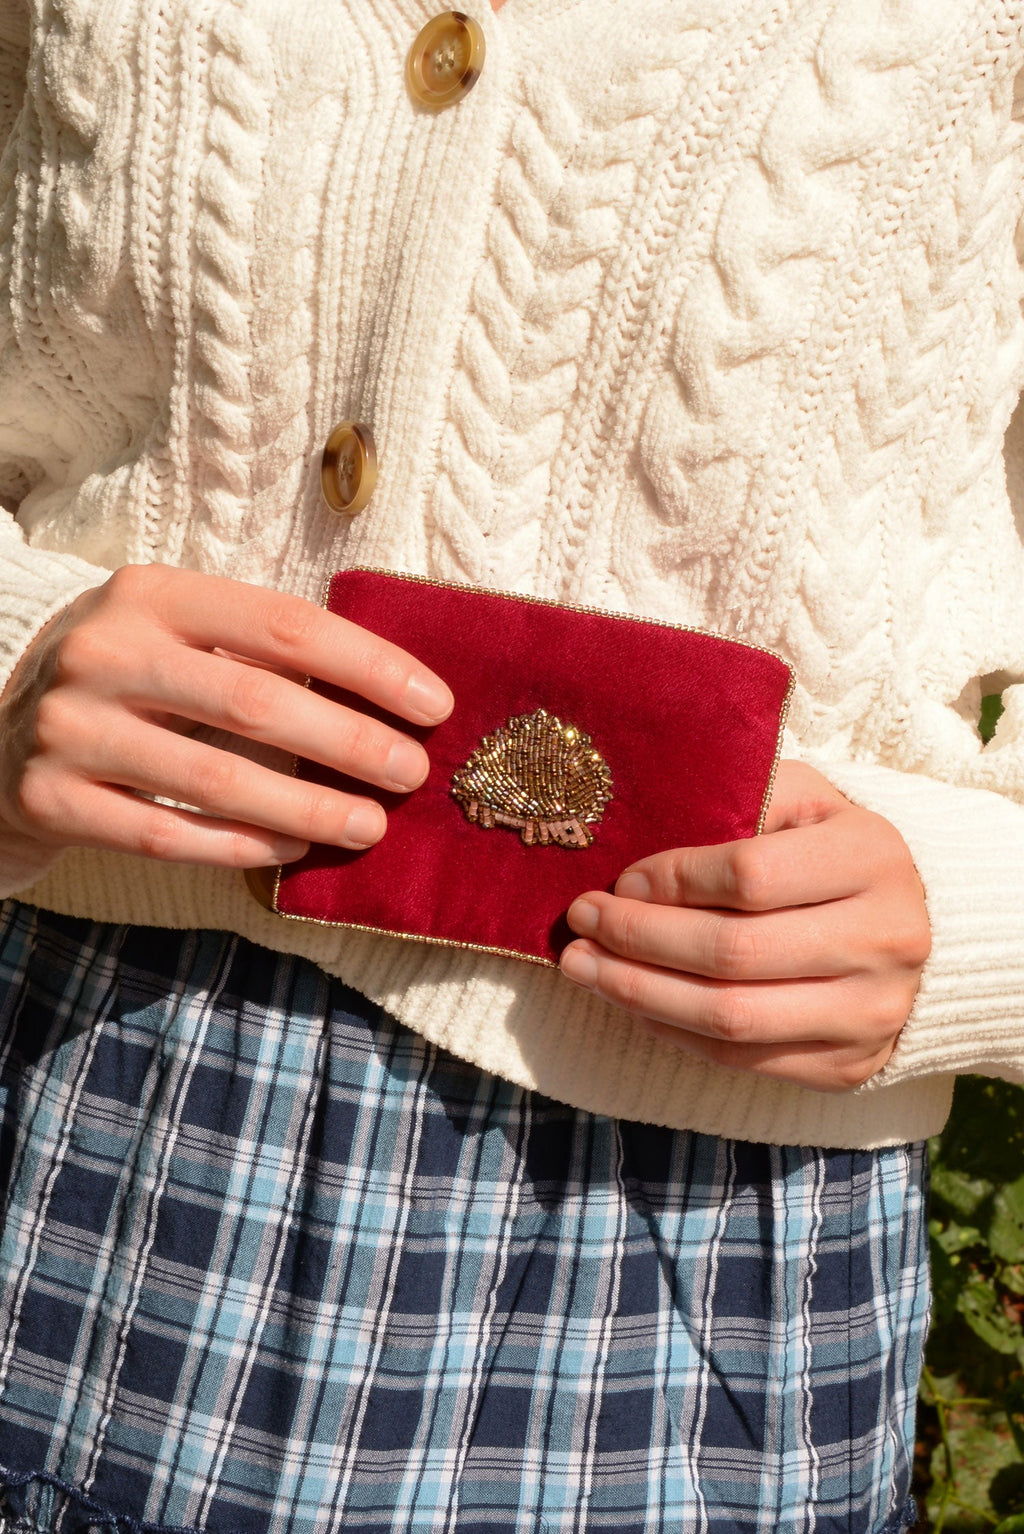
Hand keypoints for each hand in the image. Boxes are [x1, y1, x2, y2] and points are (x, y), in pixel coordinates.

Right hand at [0, 564, 452, 867]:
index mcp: (152, 594)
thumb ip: (256, 650)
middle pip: (256, 701)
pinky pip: (166, 834)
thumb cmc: (126, 679)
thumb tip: (392, 693)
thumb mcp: (175, 633)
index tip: (434, 704)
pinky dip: (240, 846)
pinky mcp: (51, 798)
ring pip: (215, 778)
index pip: (284, 625)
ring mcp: (71, 727)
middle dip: (351, 742)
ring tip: (369, 825)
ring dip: (308, 807)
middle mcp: (105, 651)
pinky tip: (291, 851)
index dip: (370, 666)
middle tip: (412, 773)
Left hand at [559, 760, 930, 1091]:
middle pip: (732, 954)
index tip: (621, 879)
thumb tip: (650, 838)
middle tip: (579, 923)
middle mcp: (885, 940)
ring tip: (584, 967)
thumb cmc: (833, 849)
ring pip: (730, 1018)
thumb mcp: (805, 799)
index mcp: (873, 858)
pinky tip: (634, 1001)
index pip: (750, 876)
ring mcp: (872, 1012)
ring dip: (639, 994)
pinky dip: (673, 1031)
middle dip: (638, 940)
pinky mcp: (850, 1066)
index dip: (673, 881)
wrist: (920, 924)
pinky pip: (741, 1060)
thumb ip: (743, 800)